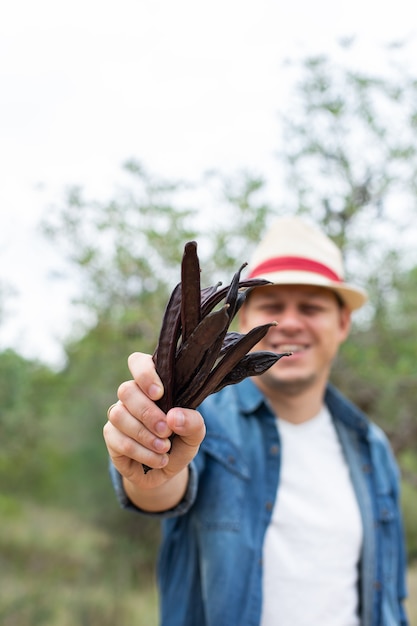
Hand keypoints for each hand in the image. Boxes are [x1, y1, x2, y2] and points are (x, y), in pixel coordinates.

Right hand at [103, 352, 205, 492]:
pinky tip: (158, 459)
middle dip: (148, 413)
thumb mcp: (195, 433)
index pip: (138, 362)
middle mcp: (132, 395)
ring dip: (144, 434)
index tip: (159, 393)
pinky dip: (142, 452)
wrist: (166, 469)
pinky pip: (118, 439)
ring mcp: (119, 414)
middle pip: (126, 390)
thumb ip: (192, 422)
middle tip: (166, 431)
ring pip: (119, 415)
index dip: (145, 374)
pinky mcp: (111, 436)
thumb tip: (174, 416)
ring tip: (164, 447)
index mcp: (152, 384)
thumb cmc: (180, 441)